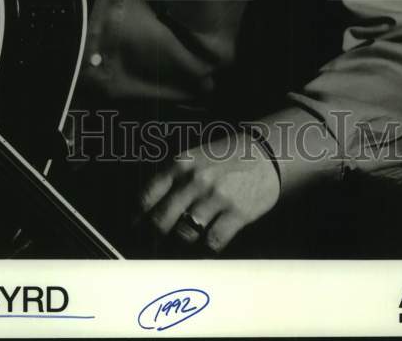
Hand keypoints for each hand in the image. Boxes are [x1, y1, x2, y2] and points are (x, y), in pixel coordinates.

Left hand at [139, 131, 279, 253]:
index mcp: (181, 164)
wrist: (266, 153)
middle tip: (154, 243)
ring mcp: (216, 197)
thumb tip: (151, 206)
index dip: (138, 216)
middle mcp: (195, 180)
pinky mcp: (237, 213)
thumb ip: (174, 177)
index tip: (135, 227)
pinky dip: (207, 248)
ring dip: (181, 243)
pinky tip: (206, 245)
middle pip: (162, 219)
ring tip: (180, 246)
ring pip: (185, 234)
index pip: (148, 195)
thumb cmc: (226, 156)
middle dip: (155, 236)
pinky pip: (213, 241)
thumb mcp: (196, 156)